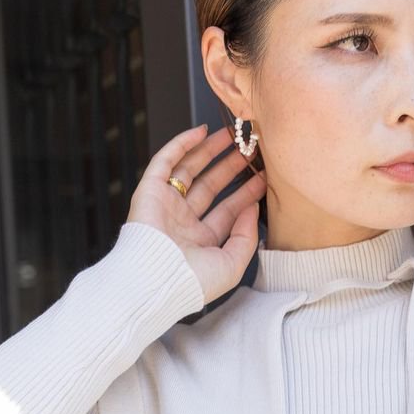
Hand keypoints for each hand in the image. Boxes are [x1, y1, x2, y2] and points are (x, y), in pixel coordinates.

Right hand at [127, 124, 267, 303]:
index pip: (227, 211)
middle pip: (210, 187)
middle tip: (250, 149)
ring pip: (190, 170)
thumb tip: (253, 207)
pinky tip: (201, 131)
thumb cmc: (193, 281)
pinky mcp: (149, 191)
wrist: (157, 281)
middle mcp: (183, 223)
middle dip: (230, 167)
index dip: (246, 193)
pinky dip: (181, 144)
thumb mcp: (233, 264)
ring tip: (232, 134)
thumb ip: (246, 236)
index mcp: (201, 242)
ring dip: (209, 151)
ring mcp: (166, 205)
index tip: (264, 177)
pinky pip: (165, 161)